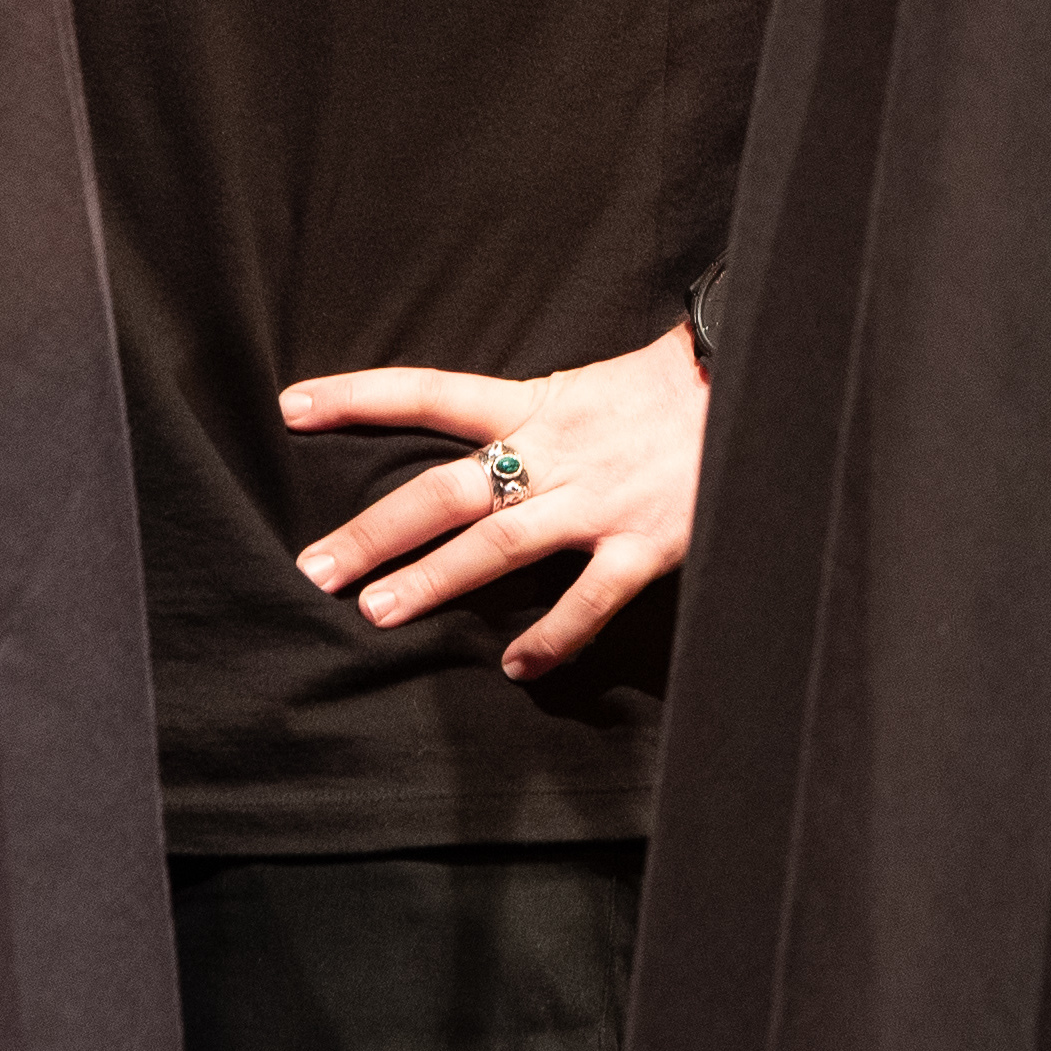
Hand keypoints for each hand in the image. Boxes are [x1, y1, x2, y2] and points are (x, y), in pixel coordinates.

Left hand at [282, 316, 704, 680]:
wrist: (759, 383)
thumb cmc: (669, 390)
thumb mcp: (588, 387)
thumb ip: (533, 421)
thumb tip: (472, 456)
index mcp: (538, 405)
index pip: (432, 392)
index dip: (361, 397)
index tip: (292, 406)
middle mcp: (557, 451)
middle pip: (448, 489)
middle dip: (377, 529)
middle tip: (315, 567)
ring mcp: (600, 499)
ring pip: (501, 543)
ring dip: (435, 579)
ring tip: (377, 612)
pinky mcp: (646, 541)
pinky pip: (590, 597)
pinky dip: (552, 636)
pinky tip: (517, 667)